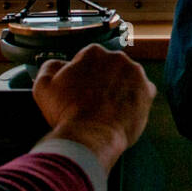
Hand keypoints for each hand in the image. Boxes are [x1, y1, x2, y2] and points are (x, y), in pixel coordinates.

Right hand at [32, 45, 155, 171]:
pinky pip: (141, 93)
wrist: (90, 137)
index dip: (82, 77)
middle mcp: (117, 58)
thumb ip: (50, 67)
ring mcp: (135, 74)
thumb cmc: (66, 112)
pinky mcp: (147, 91)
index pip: (88, 60)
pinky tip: (121, 112)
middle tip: (92, 102)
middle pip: (109, 68)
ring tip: (106, 109)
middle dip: (102, 81)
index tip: (78, 92)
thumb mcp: (44, 86)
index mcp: (94, 52)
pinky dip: (133, 101)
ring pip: (126, 79)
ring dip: (119, 90)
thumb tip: (58, 64)